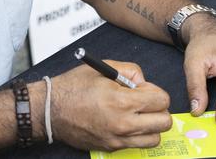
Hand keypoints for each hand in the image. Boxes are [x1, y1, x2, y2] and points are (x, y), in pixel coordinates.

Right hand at [50, 61, 171, 151]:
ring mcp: (118, 139)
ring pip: (155, 138)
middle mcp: (123, 124)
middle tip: (144, 102)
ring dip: (151, 125)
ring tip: (137, 115)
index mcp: (122, 101)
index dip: (155, 91)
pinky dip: (138, 135)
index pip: (162, 100)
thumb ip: (131, 71)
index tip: (143, 89)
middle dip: (159, 109)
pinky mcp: (111, 148)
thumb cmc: (74, 88)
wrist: (51, 110)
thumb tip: (144, 83)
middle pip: (164, 122)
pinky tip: (125, 123)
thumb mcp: (104, 68)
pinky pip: (137, 145)